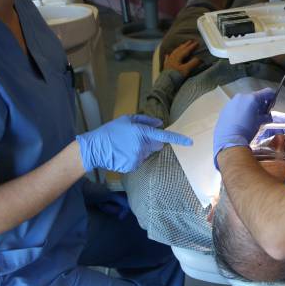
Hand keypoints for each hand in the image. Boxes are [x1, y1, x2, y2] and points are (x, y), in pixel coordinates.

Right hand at [76, 115, 191, 173]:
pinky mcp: (133, 166)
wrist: (95, 148)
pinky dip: (134, 158)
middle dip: (152, 142)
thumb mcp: (126, 120)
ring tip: (125, 146)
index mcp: (142, 132)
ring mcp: (138, 157)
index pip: (164, 137)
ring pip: (147, 154)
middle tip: (136, 139)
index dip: (178, 139)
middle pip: (157, 146)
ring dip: (141, 150)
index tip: (190, 142)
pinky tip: (123, 154)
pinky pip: (139, 161)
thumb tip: (160, 124)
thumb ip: (146, 121)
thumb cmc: (110, 131)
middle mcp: (142, 146)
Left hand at [163, 40, 200, 77]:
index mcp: (178, 57)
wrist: (166, 83)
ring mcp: (168, 61)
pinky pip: (167, 58)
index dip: (192, 46)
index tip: (197, 42)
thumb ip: (193, 63)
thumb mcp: (186, 70)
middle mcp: (173, 57)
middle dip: (185, 45)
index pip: (186, 50)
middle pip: (180, 49)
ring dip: (179, 48)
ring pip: (174, 52)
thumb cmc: (176, 76)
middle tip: (190, 41)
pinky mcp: (166, 66)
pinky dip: (168, 56)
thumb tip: (199, 58)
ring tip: (182, 45)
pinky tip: (167, 54)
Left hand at [212, 88, 274, 168]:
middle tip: (261, 115)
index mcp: (252, 98)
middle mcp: (241, 97)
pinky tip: (240, 121)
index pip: (267, 92)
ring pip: (244, 101)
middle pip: (254, 97)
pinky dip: (240, 111)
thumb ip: (265, 116)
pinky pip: (236, 107)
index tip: (272, 105)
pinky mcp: (224, 109)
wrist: (229, 139)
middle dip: (259, 104)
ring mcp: (231, 102)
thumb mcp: (259, 123)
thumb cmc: (247, 130)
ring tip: (250, 119)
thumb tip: (267, 116)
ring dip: (249, 108)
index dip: (271, 97)